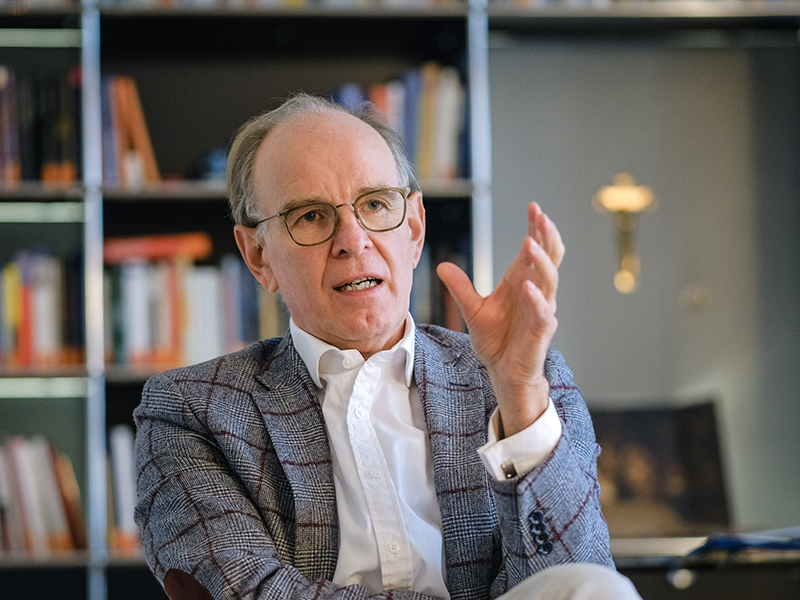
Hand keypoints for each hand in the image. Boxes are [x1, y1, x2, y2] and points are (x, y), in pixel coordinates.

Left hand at [436, 202, 563, 436]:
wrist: (503, 372)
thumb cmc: (496, 340)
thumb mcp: (472, 310)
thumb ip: (460, 288)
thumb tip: (442, 266)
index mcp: (521, 282)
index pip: (534, 249)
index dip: (536, 228)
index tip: (533, 207)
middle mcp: (535, 291)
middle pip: (549, 258)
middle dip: (546, 236)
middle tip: (541, 216)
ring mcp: (541, 310)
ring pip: (549, 281)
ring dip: (541, 262)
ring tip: (531, 243)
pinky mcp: (540, 331)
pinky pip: (542, 313)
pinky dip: (536, 299)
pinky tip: (528, 287)